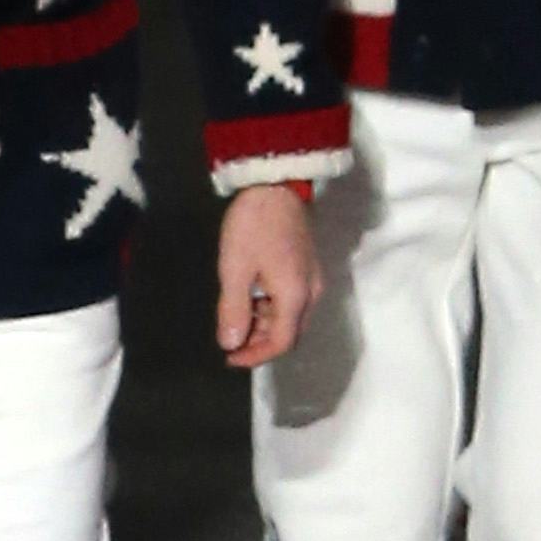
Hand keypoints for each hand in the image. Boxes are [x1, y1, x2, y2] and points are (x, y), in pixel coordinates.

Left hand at [217, 182, 322, 370]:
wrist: (275, 183)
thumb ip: (234, 309)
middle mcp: (311, 293)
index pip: (281, 343)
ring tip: (234, 319)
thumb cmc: (252, 225)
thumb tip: (231, 344)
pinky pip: (291, 300)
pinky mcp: (306, 267)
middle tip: (229, 339)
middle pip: (289, 333)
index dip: (255, 356)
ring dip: (263, 325)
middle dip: (259, 342)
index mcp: (296, 297)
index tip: (230, 357)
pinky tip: (249, 299)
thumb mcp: (235, 268)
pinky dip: (270, 308)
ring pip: (290, 317)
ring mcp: (311, 279)